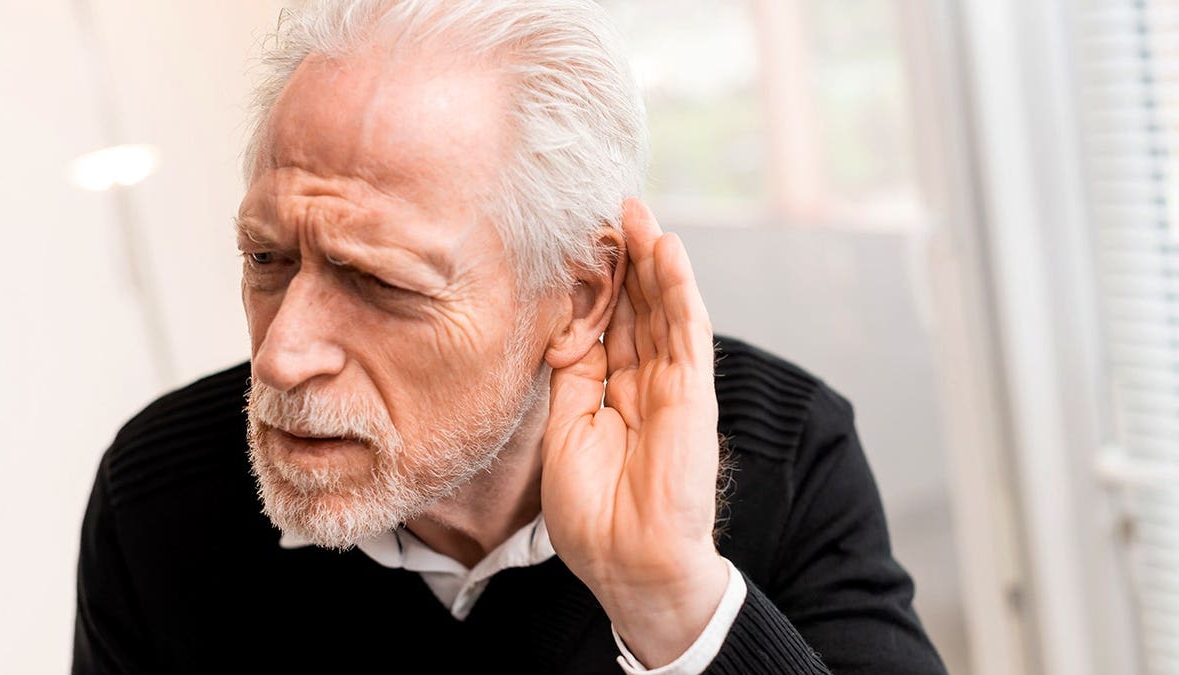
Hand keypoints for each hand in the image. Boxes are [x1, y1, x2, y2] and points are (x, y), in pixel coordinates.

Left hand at [542, 199, 726, 666]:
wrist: (628, 563)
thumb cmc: (593, 513)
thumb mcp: (565, 432)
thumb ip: (574, 376)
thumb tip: (567, 327)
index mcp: (611, 393)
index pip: (609, 325)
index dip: (599, 283)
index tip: (584, 239)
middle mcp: (644, 382)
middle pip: (638, 308)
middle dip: (627, 259)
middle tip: (614, 207)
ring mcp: (672, 386)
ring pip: (664, 309)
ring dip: (652, 260)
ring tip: (638, 213)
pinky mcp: (693, 394)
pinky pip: (687, 332)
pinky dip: (679, 289)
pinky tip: (667, 250)